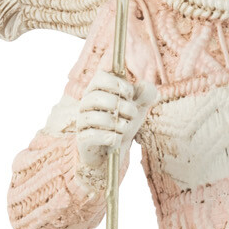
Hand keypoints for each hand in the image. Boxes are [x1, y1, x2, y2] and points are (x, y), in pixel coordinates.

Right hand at [71, 70, 155, 184]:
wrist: (115, 151)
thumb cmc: (123, 123)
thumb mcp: (139, 107)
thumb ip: (146, 94)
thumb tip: (145, 85)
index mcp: (97, 90)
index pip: (100, 77)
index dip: (118, 84)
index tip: (130, 95)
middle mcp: (86, 103)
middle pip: (97, 97)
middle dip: (122, 106)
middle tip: (131, 114)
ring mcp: (82, 121)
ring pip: (94, 117)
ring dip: (116, 123)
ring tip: (125, 127)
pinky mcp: (83, 139)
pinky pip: (91, 135)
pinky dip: (108, 137)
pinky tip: (116, 138)